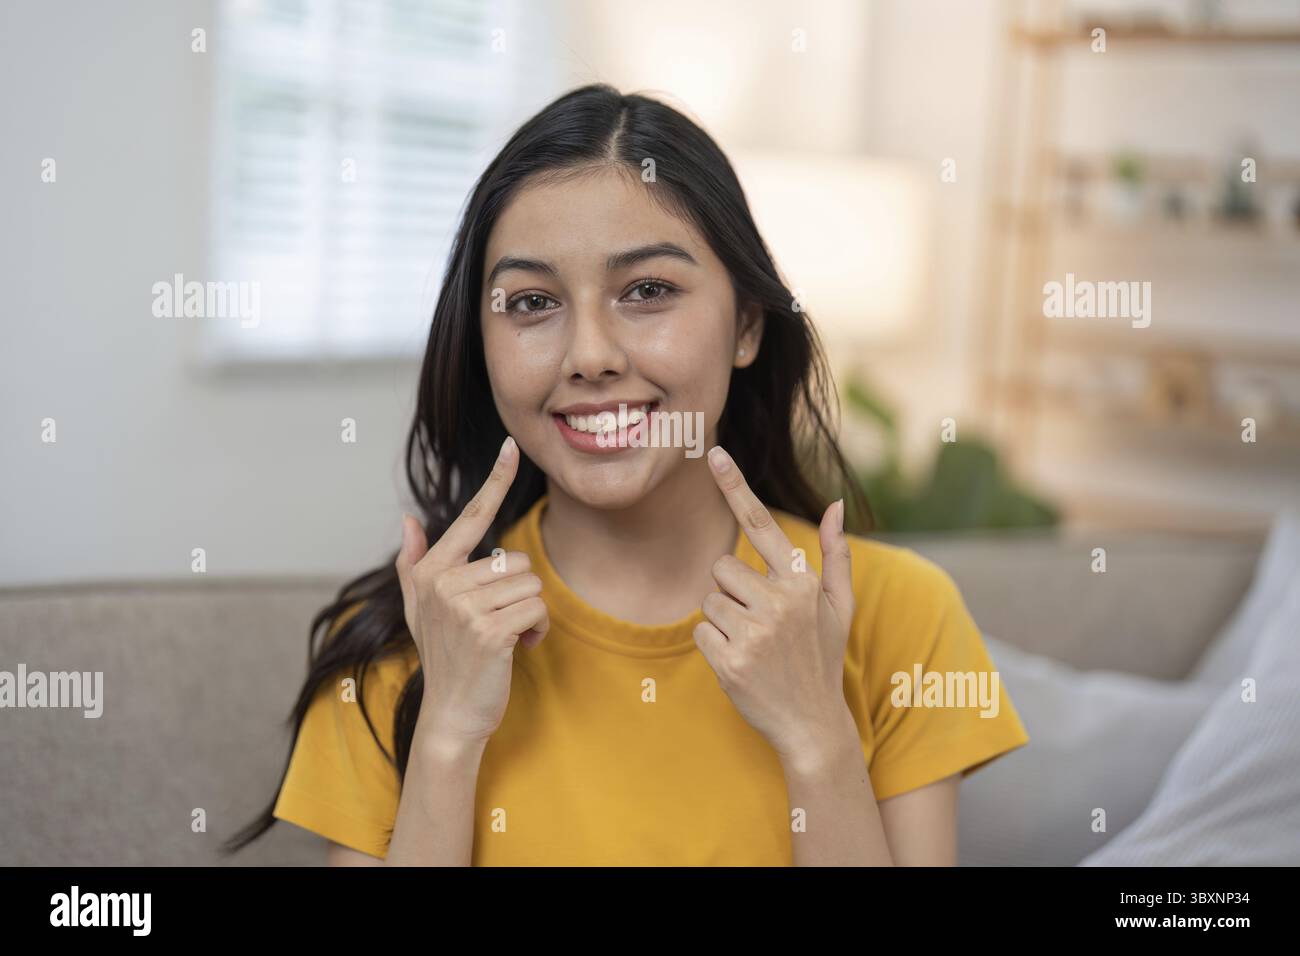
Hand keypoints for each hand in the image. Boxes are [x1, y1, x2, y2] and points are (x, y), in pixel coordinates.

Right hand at [394, 436, 548, 745]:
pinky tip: (518, 650)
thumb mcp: (419, 607)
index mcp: (431, 570)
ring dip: (530, 615)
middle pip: (517, 561)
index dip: (495, 479)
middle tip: (499, 624)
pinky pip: (537, 610)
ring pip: (532, 585)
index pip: (471, 516)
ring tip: (506, 638)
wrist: (451, 713)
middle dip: (519, 595)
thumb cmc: (444, 656)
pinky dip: (538, 632)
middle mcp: (443, 583)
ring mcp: (463, 608)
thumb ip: (414, 561)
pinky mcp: (488, 632)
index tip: (511, 446)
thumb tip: (407, 518)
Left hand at [695, 445, 856, 762]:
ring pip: (708, 600)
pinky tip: (740, 663)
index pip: (761, 525)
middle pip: (721, 569)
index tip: (712, 453)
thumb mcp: (839, 608)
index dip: (735, 486)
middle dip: (731, 592)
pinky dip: (713, 646)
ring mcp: (756, 633)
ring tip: (753, 644)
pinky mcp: (731, 661)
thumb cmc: (822, 658)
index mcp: (803, 584)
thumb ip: (835, 556)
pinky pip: (700, 631)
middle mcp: (781, 603)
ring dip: (722, 620)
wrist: (813, 725)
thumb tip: (837, 505)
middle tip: (758, 623)